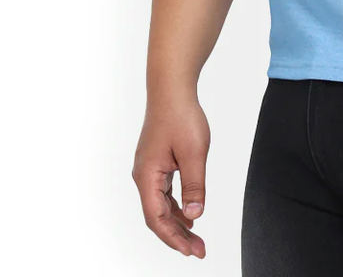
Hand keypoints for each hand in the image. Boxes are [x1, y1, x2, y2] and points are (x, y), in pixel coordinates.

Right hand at [132, 92, 209, 257]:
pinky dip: (176, 206)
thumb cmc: (181, 117)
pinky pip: (163, 193)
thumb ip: (194, 186)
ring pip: (160, 205)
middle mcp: (143, 176)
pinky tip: (189, 214)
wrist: (171, 90)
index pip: (157, 218)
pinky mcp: (156, 162)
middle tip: (199, 251)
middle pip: (158, 216)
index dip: (174, 238)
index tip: (192, 252)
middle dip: (177, 236)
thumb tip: (196, 216)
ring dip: (177, 222)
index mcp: (147, 177)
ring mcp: (148, 169)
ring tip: (195, 238)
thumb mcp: (194, 153)